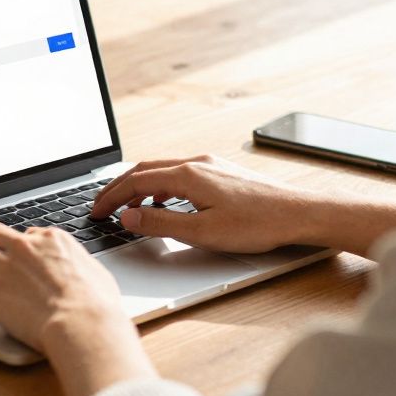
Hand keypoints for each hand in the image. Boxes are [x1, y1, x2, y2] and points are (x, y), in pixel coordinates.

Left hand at [0, 223, 155, 395]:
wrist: (82, 323)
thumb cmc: (96, 305)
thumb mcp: (96, 273)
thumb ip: (79, 265)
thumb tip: (77, 268)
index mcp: (52, 240)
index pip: (27, 234)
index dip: (19, 248)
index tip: (16, 259)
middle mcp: (24, 246)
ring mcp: (4, 266)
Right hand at [92, 155, 395, 257]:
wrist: (299, 213)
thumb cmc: (257, 224)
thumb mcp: (202, 232)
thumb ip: (160, 224)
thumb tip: (127, 219)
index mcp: (187, 175)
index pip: (135, 180)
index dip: (110, 197)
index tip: (95, 211)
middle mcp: (197, 163)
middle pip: (145, 170)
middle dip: (119, 188)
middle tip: (102, 207)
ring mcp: (211, 165)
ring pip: (163, 170)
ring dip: (140, 188)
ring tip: (129, 210)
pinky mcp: (222, 173)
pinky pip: (180, 174)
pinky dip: (162, 187)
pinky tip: (166, 205)